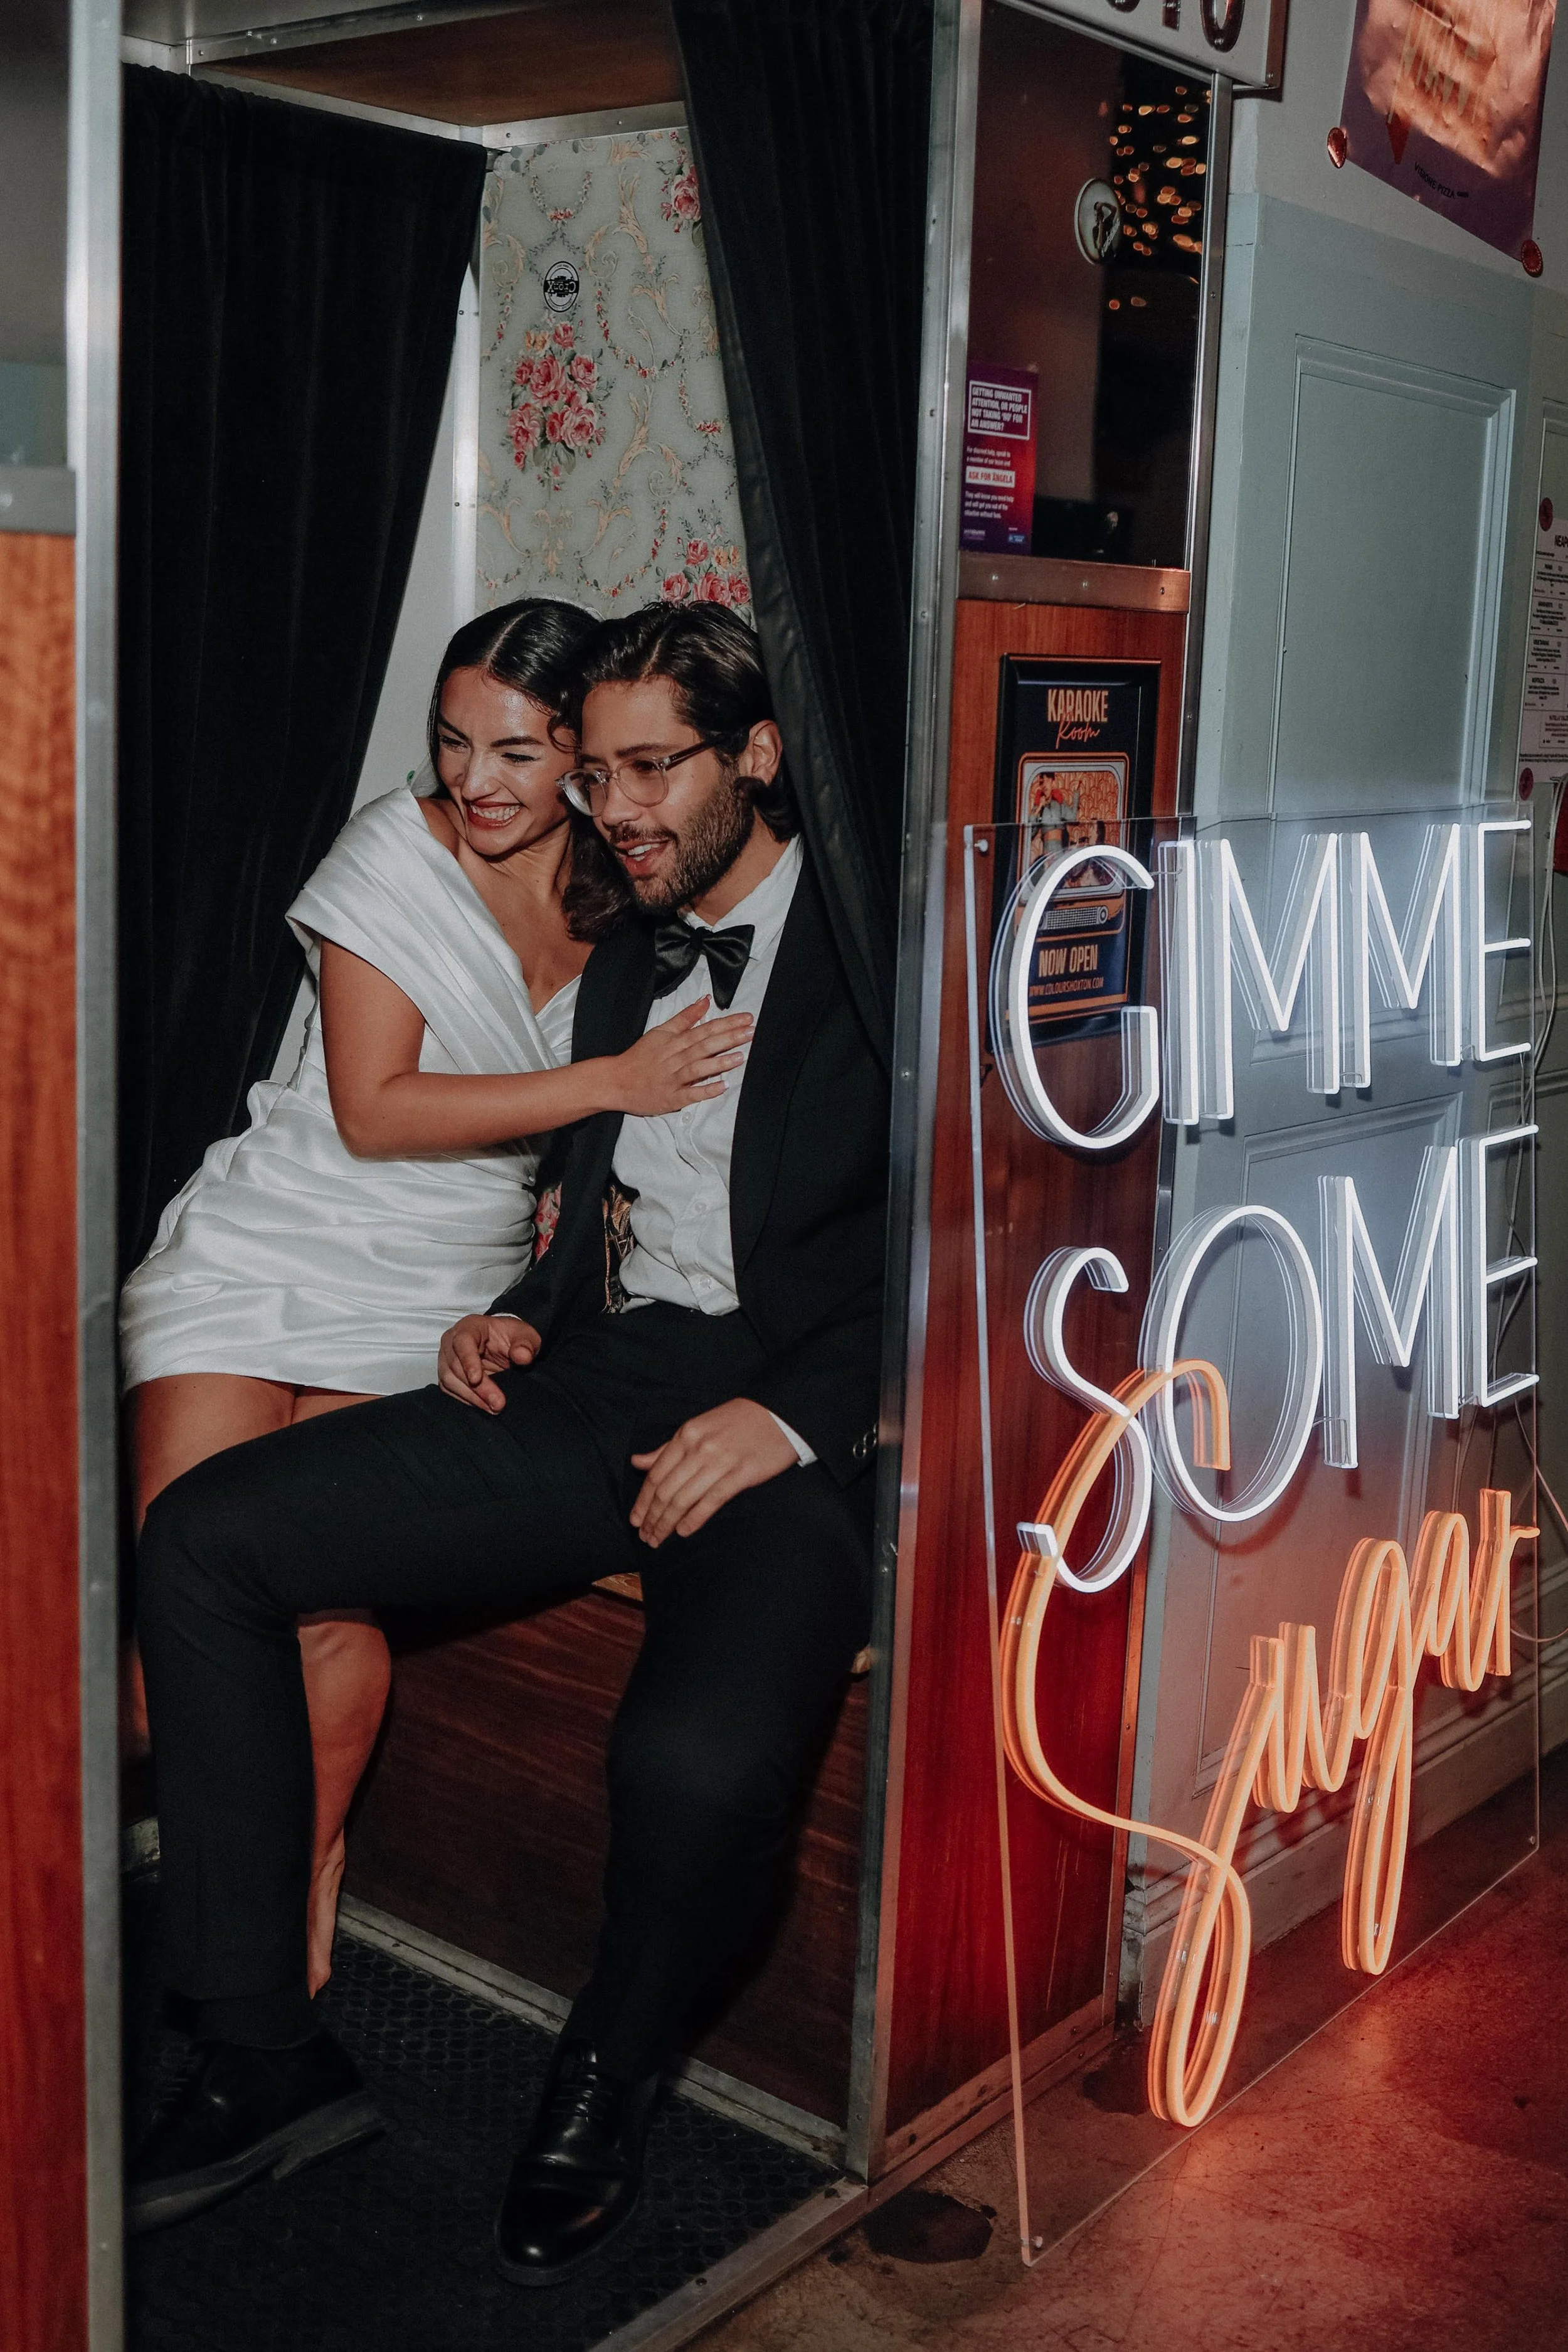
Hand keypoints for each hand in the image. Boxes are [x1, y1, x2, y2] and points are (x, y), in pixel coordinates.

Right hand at [437, 1314, 540, 1412]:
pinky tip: (484, 1406)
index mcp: (469, 1326)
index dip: (468, 1361)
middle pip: (456, 1365)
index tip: (476, 1379)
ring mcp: (447, 1358)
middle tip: (497, 1403)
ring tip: (493, 1408)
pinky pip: (450, 1389)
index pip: (462, 1342)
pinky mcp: (447, 1374)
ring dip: (472, 1397)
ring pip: (449, 1380)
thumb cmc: (512, 1337)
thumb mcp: (526, 1336)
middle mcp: (452, 1341)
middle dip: (477, 1387)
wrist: (504, 1345)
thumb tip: (523, 1356)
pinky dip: (467, 1400)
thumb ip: (525, 1345)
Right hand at [607, 998, 752, 1115]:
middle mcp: (675, 1058)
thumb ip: (685, 1017)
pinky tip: (722, 1087)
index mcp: (674, 1041)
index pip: (704, 1029)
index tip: (746, 1019)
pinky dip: (705, 1090)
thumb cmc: (640, 1056)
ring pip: (698, 1068)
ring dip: (719, 1063)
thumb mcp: (660, 1031)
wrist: (615, 1081)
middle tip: (751, 1032)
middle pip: (704, 1046)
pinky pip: (690, 1094)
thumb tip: (705, 1001)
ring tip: (740, 1057)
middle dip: (729, 1038)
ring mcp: (673, 1079)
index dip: (726, 1024)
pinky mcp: (670, 1098)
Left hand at [629, 1398, 797, 1547]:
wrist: (780, 1413)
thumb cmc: (738, 1420)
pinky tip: (683, 1531)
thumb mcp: (699, 1427)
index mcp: (686, 1434)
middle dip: (652, 1517)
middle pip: (667, 1490)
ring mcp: (720, 1462)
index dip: (643, 1501)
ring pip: (684, 1499)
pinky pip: (711, 1501)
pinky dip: (694, 1519)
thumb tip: (637, 1462)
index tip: (635, 1520)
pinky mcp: (741, 1474)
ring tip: (659, 1538)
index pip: (656, 1474)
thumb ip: (668, 1448)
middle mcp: (699, 1448)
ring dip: (667, 1523)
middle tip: (645, 1536)